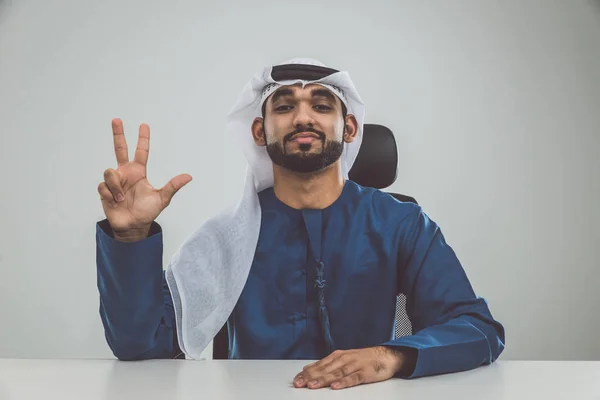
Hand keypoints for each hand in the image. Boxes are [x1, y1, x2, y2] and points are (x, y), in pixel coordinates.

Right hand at [98, 118, 191, 239]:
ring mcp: (114, 181)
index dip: (143, 139)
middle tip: (116, 119)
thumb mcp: (162, 198)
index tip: (144, 125)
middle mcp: (126, 173)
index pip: (141, 152)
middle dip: (118, 134)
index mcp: (138, 172)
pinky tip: (115, 201)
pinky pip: (104, 186)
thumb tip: (189, 176)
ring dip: (116, 186)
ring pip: (110, 172)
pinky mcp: (104, 190)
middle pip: (120, 149)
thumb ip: (173, 186)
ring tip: (122, 198)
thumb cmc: (147, 212)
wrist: (132, 226)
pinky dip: (110, 194)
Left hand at [293, 346, 412, 389]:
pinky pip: (353, 378)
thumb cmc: (363, 358)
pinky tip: (336, 386)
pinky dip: (344, 382)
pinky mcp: (365, 373)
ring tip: (312, 385)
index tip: (296, 379)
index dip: (307, 372)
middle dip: (311, 377)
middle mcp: (344, 360)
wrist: (386, 355)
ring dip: (324, 380)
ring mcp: (355, 366)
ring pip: (336, 374)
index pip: (319, 365)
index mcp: (337, 356)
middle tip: (299, 383)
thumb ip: (327, 364)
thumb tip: (308, 369)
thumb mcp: (343, 358)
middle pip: (325, 370)